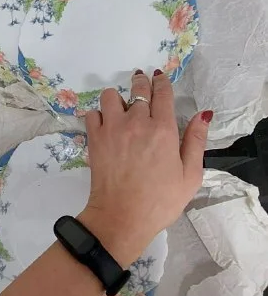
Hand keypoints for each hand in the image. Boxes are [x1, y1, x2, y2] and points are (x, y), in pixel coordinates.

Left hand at [78, 70, 211, 265]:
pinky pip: (92, 114)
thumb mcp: (190, 176)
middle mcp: (137, 123)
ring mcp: (113, 129)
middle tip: (142, 83)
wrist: (122, 218)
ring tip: (122, 110)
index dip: (161, 81)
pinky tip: (106, 126)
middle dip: (142, 82)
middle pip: (138, 88)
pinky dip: (99, 116)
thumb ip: (196, 141)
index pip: (163, 93)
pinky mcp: (94, 139)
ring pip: (111, 96)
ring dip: (117, 99)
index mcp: (164, 130)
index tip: (159, 77)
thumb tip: (203, 114)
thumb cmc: (160, 201)